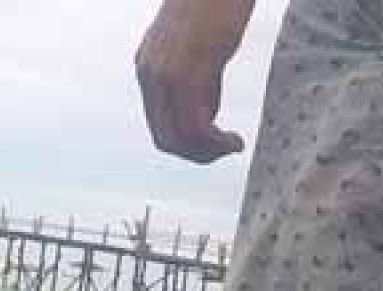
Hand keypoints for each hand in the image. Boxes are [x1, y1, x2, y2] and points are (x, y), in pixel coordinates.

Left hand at [136, 0, 255, 161]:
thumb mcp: (201, 44)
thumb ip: (198, 82)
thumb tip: (207, 118)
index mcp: (148, 67)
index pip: (158, 123)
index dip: (185, 144)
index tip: (212, 145)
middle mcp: (149, 75)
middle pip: (164, 137)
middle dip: (195, 154)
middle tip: (223, 152)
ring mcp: (165, 76)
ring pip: (178, 137)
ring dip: (206, 152)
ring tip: (231, 147)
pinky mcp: (187, 73)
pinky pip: (195, 125)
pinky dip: (214, 142)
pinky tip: (234, 140)